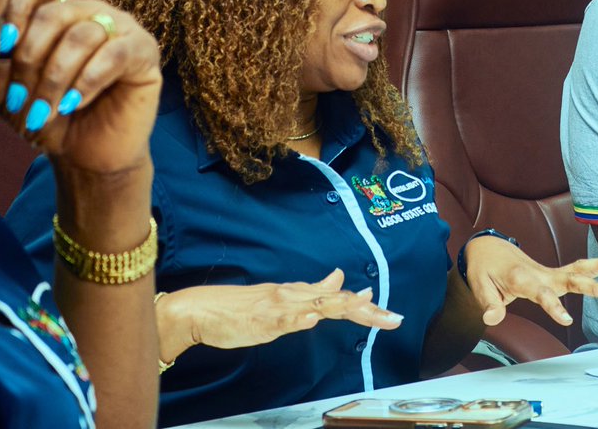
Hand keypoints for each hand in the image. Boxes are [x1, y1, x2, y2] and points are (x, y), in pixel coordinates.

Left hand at [0, 0, 160, 174]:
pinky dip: (87, 81)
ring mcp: (123, 29)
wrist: (87, 156)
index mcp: (60, 12)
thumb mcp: (10, 90)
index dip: (16, 11)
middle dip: (30, 59)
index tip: (3, 48)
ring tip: (44, 111)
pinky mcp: (145, 52)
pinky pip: (114, 55)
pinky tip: (74, 104)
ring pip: (82, 36)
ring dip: (56, 79)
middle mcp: (93, 13)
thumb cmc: (51, 118)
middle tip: (19, 99)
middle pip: (55, 14)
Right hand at [157, 269, 402, 362]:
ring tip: (365, 305)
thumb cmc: (243, 307)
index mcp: (300, 294)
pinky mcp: (261, 320)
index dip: (366, 306)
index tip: (391, 315)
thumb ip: (312, 292)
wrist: (203, 309)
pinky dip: (298, 318)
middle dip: (367, 310)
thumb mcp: (283, 298)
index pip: (339, 299)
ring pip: (315, 305)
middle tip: (394, 318)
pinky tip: (312, 319)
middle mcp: (294, 296)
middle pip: (337, 302)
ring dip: (341, 305)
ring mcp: (279, 307)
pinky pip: (282, 319)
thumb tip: (340, 278)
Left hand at [463, 237, 597, 326]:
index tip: (567, 321)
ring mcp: (548, 273)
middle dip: (591, 285)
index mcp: (521, 278)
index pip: (540, 294)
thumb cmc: (484, 269)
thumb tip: (492, 320)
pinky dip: (595, 265)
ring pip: (578, 268)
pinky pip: (576, 269)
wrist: (488, 248)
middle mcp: (539, 274)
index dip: (553, 307)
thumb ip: (488, 303)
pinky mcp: (553, 274)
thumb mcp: (479, 286)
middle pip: (569, 278)